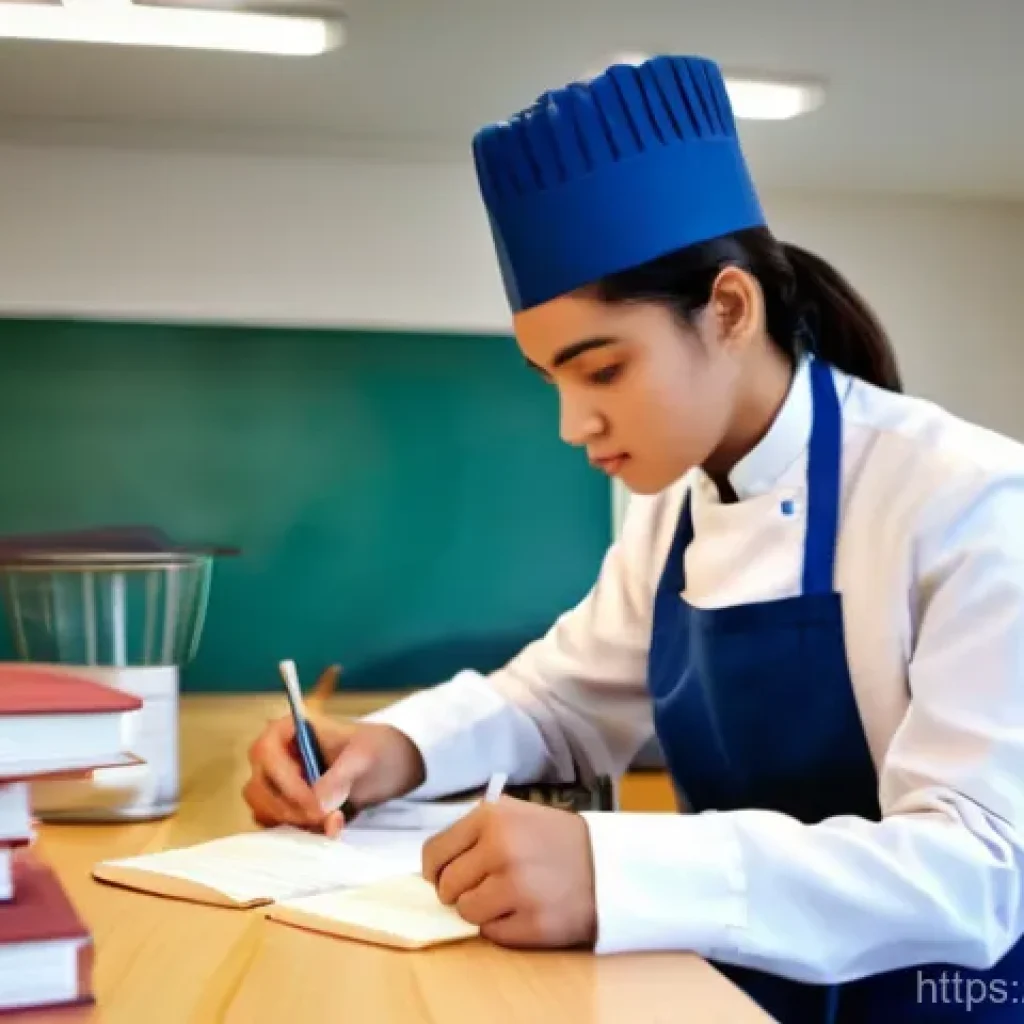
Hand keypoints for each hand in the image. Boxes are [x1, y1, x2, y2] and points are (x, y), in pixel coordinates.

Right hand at [243, 713, 424, 836]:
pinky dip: (300, 831)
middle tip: (327, 817)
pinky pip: (277, 824)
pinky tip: (330, 826)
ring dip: (295, 822)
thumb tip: (317, 804)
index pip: (266, 755)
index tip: (315, 806)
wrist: (390, 765)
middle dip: (291, 808)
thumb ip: (340, 777)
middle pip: (258, 788)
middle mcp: (274, 754)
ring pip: (264, 810)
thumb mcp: (364, 756)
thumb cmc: (376, 748)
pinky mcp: (285, 805)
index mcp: (287, 729)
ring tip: (334, 820)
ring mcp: (276, 782)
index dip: (286, 784)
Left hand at [422, 796, 597, 948]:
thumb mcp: (515, 814)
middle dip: (460, 891)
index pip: (434, 854)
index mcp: (491, 818)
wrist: (608, 865)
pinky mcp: (533, 923)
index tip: (444, 876)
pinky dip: (503, 927)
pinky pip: (491, 935)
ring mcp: (517, 888)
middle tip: (485, 886)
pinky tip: (525, 910)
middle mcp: (500, 849)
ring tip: (508, 897)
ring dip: (481, 910)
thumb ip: (475, 829)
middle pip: (447, 887)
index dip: (435, 870)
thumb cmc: (555, 840)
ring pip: (466, 912)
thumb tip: (435, 864)